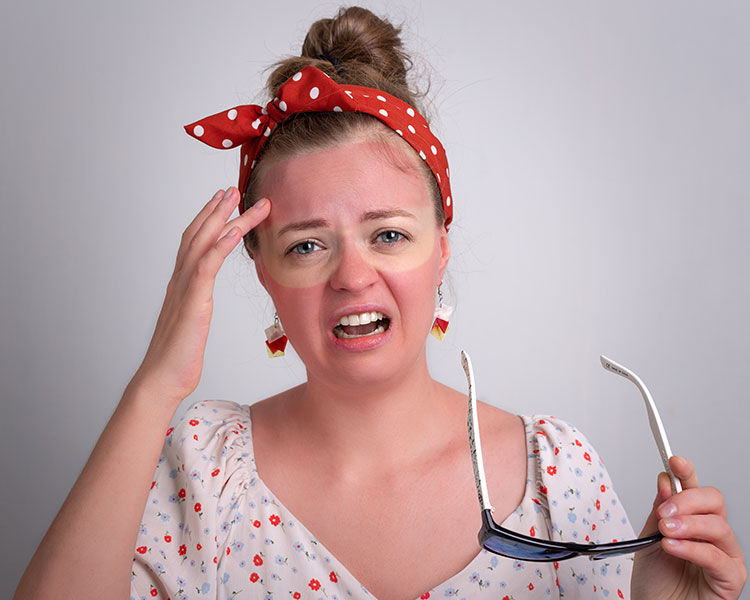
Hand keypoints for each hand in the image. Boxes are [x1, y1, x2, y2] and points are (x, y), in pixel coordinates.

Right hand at [129, 187, 270, 403]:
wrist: (162, 378)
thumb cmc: (178, 356)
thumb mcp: (192, 323)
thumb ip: (196, 305)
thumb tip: (201, 301)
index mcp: (182, 284)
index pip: (195, 243)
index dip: (208, 219)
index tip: (223, 202)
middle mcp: (181, 280)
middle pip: (199, 235)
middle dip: (216, 209)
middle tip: (233, 189)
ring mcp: (185, 289)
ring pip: (204, 244)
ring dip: (223, 218)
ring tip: (239, 199)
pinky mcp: (194, 302)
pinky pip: (207, 267)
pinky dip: (221, 246)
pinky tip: (235, 231)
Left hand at [630, 456, 745, 599]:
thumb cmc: (655, 582)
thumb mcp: (649, 539)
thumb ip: (659, 510)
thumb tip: (666, 480)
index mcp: (692, 520)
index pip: (696, 489)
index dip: (687, 472)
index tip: (674, 460)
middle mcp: (712, 535)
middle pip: (714, 500)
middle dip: (687, 500)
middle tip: (663, 513)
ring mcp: (724, 556)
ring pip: (718, 526)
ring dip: (688, 525)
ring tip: (666, 532)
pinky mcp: (730, 579)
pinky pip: (718, 557)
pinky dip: (693, 549)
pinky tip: (674, 547)